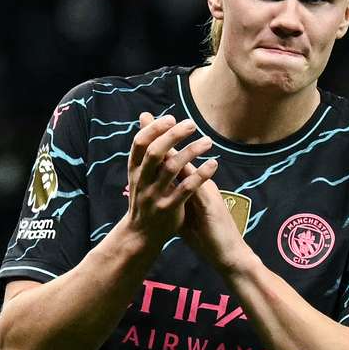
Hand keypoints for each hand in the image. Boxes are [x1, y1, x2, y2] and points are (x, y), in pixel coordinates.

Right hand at [124, 113, 216, 247]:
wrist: (141, 234)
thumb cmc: (144, 196)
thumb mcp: (140, 172)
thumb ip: (146, 146)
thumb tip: (145, 115)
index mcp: (135, 170)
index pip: (140, 144)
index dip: (154, 129)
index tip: (171, 118)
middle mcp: (142, 181)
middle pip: (156, 153)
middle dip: (173, 136)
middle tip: (192, 124)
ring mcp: (155, 196)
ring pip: (172, 169)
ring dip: (191, 152)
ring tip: (208, 141)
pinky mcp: (169, 209)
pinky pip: (187, 189)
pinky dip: (200, 175)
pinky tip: (213, 164)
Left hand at [134, 116, 251, 273]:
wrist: (228, 254)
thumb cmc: (206, 236)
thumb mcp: (187, 215)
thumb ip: (175, 200)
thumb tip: (159, 194)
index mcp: (193, 186)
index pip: (174, 162)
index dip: (159, 146)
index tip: (143, 129)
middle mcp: (200, 184)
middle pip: (179, 157)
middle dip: (162, 140)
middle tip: (146, 120)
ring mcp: (207, 191)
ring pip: (188, 167)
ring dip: (173, 152)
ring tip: (158, 136)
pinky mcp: (211, 203)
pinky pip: (198, 184)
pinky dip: (188, 174)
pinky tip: (176, 166)